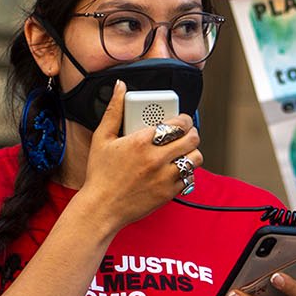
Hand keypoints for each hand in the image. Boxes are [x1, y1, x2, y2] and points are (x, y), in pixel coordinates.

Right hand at [77, 82, 203, 230]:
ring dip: (192, 152)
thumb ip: (114, 110)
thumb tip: (121, 86)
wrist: (102, 208)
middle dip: (192, 133)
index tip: (181, 119)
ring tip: (184, 151)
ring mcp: (165, 177)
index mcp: (141, 142)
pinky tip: (177, 168)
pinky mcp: (169, 193)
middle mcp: (156, 159)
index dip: (184, 118)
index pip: (177, 123)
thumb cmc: (100, 174)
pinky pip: (189, 178)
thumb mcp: (102, 138)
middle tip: (186, 133)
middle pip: (191, 139)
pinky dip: (187, 172)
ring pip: (195, 158)